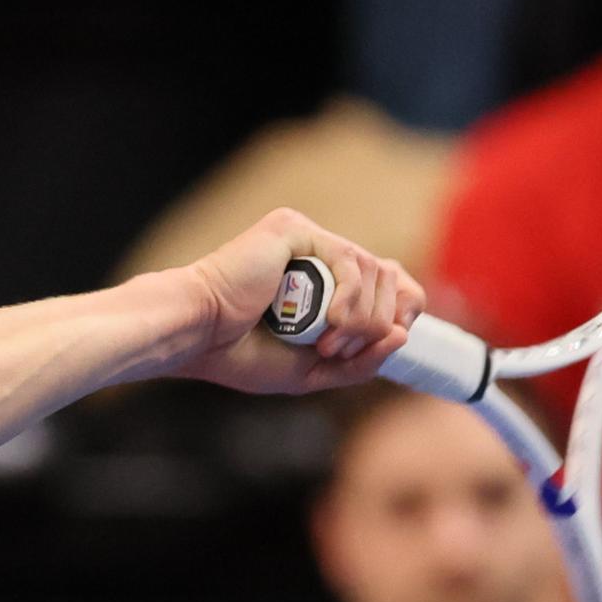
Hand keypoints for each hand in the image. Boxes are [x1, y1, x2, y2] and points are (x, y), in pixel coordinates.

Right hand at [173, 208, 423, 394]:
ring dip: (360, 318)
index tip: (387, 341)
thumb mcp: (313, 371)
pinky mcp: (295, 230)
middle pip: (390, 277)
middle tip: (335, 350)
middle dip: (377, 323)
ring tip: (325, 342)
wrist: (199, 337)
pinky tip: (329, 322)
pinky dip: (349, 298)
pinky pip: (350, 259)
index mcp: (324, 283)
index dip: (402, 311)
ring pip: (374, 271)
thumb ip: (359, 361)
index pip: (390, 283)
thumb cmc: (240, 355)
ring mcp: (308, 240)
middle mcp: (319, 255)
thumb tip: (401, 336)